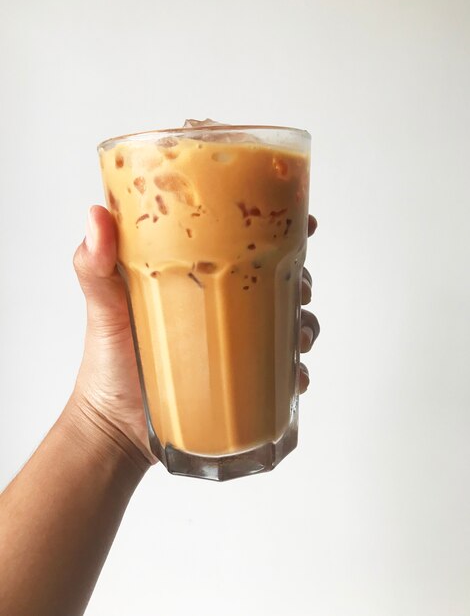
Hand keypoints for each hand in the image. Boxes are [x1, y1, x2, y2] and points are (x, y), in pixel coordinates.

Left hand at [70, 207, 318, 463]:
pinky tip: (293, 377)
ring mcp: (234, 345)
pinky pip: (281, 373)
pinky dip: (295, 372)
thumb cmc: (107, 360)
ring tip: (298, 337)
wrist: (115, 425)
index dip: (280, 230)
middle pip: (277, 282)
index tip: (304, 224)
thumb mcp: (103, 305)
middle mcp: (221, 308)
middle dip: (301, 281)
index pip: (243, 244)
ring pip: (288, 325)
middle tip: (300, 288)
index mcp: (197, 278)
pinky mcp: (241, 381)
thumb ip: (94, 264)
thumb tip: (96, 215)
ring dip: (303, 326)